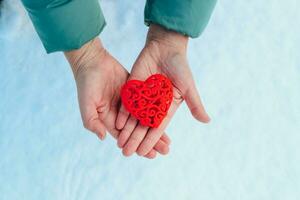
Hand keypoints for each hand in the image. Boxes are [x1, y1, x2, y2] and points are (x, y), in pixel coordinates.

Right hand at [64, 38, 169, 158]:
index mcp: (110, 119)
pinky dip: (156, 110)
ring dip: (156, 128)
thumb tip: (103, 138)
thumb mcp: (87, 104)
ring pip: (145, 118)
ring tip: (169, 140)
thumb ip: (92, 121)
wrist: (92, 60)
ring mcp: (129, 102)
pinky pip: (148, 102)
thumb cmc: (86, 84)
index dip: (138, 146)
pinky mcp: (135, 90)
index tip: (152, 155)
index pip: (126, 137)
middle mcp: (120, 114)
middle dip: (152, 141)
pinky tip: (167, 116)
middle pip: (139, 130)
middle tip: (166, 150)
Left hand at [116, 24, 209, 156]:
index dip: (151, 140)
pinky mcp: (133, 88)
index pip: (157, 127)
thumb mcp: (188, 86)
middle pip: (143, 126)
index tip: (144, 152)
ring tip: (119, 144)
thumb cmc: (179, 66)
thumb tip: (207, 121)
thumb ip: (195, 104)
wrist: (165, 47)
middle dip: (136, 140)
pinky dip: (123, 114)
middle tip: (127, 153)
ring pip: (134, 118)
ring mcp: (142, 97)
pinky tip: (118, 124)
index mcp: (166, 107)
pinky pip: (127, 103)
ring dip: (127, 131)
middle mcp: (153, 105)